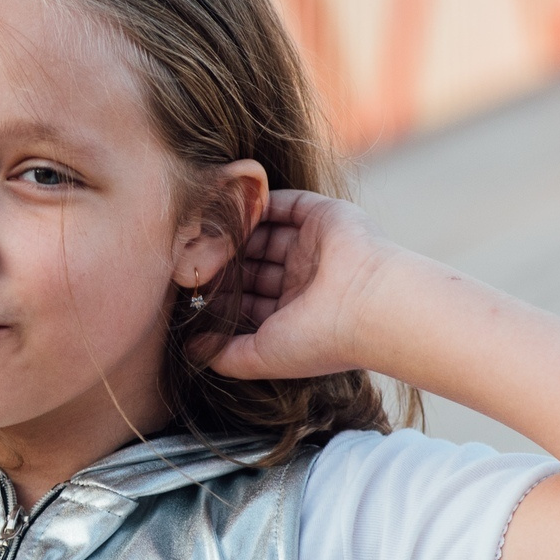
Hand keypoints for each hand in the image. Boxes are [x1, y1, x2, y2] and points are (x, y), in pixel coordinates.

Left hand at [209, 191, 404, 381]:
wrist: (370, 305)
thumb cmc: (319, 338)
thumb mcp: (262, 356)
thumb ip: (225, 354)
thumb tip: (191, 349)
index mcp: (295, 313)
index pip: (248, 299)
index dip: (221, 293)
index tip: (188, 288)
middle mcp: (305, 280)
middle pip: (253, 264)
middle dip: (224, 261)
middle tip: (190, 253)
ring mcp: (315, 247)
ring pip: (266, 233)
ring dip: (237, 231)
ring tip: (205, 228)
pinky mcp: (324, 216)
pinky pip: (287, 203)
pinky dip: (261, 203)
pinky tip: (233, 205)